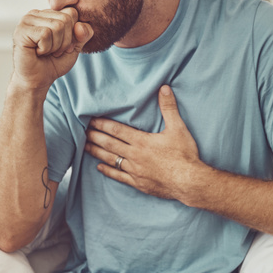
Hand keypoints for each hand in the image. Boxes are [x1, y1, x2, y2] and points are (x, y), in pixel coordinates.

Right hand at [12, 7, 93, 90]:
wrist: (37, 81)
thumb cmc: (53, 63)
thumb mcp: (75, 47)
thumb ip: (84, 34)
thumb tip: (80, 25)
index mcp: (48, 14)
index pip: (72, 13)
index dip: (72, 34)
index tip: (62, 46)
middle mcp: (36, 13)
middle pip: (66, 19)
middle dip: (64, 41)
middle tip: (52, 51)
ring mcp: (27, 20)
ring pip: (57, 26)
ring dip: (55, 46)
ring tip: (44, 52)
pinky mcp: (21, 30)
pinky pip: (45, 34)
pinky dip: (46, 48)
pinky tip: (37, 52)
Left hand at [84, 85, 205, 202]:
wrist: (190, 182)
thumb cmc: (185, 155)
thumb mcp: (178, 128)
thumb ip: (169, 108)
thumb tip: (164, 89)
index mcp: (142, 142)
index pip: (117, 131)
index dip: (103, 124)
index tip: (91, 120)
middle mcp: (135, 156)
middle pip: (110, 144)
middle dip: (95, 136)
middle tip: (82, 131)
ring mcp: (135, 171)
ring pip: (111, 159)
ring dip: (97, 152)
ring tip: (84, 146)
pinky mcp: (138, 183)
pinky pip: (119, 177)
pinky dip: (108, 171)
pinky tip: (99, 167)